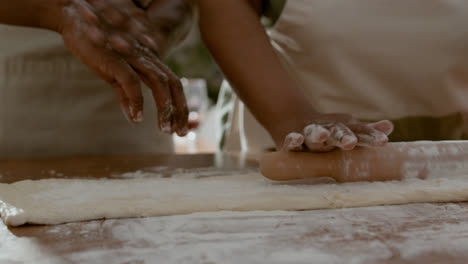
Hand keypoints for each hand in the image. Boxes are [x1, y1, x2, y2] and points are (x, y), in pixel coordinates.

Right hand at [57, 0, 187, 135]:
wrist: (75, 19)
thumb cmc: (96, 45)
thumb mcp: (115, 74)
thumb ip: (126, 95)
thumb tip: (134, 117)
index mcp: (149, 61)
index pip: (174, 85)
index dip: (180, 107)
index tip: (180, 128)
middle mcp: (146, 58)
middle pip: (174, 85)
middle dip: (180, 110)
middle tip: (180, 133)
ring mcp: (132, 58)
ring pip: (159, 83)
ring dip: (164, 108)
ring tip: (164, 129)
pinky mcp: (115, 60)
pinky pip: (132, 82)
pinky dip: (137, 101)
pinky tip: (137, 118)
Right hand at [281, 113, 393, 151]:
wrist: (293, 118)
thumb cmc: (328, 130)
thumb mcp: (347, 129)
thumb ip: (366, 131)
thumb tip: (390, 126)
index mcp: (343, 129)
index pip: (359, 132)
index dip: (370, 137)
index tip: (383, 141)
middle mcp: (328, 130)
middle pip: (337, 133)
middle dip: (344, 137)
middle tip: (350, 142)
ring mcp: (309, 133)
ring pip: (314, 134)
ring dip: (318, 134)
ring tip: (322, 136)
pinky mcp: (292, 139)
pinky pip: (292, 140)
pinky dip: (294, 139)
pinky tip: (297, 139)